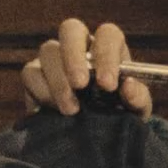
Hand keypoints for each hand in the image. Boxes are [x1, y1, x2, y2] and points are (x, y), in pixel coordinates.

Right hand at [20, 18, 153, 118]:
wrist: (94, 139)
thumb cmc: (119, 115)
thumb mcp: (135, 111)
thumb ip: (137, 98)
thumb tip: (128, 86)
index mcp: (107, 48)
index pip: (107, 35)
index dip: (106, 54)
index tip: (108, 85)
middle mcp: (79, 47)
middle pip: (70, 29)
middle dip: (74, 56)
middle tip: (80, 85)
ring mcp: (54, 58)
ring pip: (48, 50)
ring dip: (58, 80)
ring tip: (71, 110)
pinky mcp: (34, 76)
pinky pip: (30, 73)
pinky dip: (41, 91)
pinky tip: (53, 110)